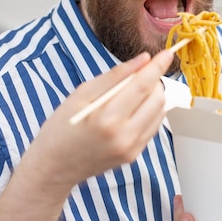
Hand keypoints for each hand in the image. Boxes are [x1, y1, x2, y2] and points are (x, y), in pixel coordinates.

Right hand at [0, 50, 174, 220]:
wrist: (54, 167)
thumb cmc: (62, 127)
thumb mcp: (81, 94)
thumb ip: (114, 76)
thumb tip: (143, 59)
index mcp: (107, 119)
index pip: (142, 86)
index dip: (157, 67)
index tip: (167, 53)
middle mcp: (124, 136)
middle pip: (157, 99)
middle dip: (154, 81)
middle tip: (138, 74)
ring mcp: (132, 149)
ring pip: (159, 113)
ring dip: (153, 96)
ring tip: (132, 92)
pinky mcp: (134, 155)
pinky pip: (153, 126)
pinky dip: (148, 112)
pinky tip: (131, 109)